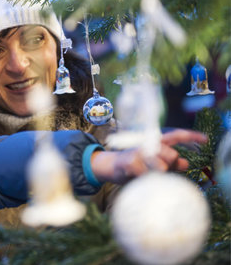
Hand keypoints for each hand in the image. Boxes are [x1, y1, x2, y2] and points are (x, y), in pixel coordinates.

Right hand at [91, 129, 207, 184]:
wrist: (110, 166)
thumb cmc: (134, 165)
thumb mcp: (153, 163)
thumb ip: (169, 162)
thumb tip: (186, 163)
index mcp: (154, 142)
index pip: (175, 136)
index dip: (191, 136)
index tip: (206, 140)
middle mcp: (147, 143)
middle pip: (172, 154)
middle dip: (170, 165)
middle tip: (160, 170)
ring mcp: (139, 151)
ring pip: (161, 166)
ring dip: (155, 174)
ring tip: (145, 174)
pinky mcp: (130, 161)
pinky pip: (146, 174)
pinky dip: (144, 178)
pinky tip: (136, 176)